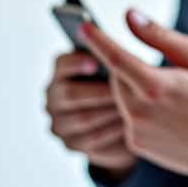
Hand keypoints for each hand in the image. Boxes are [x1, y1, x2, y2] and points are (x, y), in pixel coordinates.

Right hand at [44, 51, 138, 178]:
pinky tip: (129, 125)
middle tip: (126, 90)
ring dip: (109, 111)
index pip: (62, 63)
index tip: (96, 63)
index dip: (77, 62)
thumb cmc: (124, 85)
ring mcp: (59, 122)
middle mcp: (54, 97)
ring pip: (82, 118)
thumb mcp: (119, 68)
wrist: (126, 122)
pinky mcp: (71, 144)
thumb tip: (121, 43)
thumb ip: (114, 56)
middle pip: (69, 93)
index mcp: (62, 71)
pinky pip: (91, 138)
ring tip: (133, 107)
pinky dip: (112, 130)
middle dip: (99, 91)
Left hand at [81, 10, 187, 186]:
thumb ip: (158, 36)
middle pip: (117, 78)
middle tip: (161, 72)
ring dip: (134, 91)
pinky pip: (128, 120)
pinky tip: (167, 117)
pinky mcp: (138, 146)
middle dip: (129, 69)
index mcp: (155, 86)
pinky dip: (140, 112)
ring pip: (121, 99)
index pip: (115, 57)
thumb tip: (129, 16)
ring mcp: (137, 132)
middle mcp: (141, 112)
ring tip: (168, 98)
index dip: (98, 40)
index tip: (83, 27)